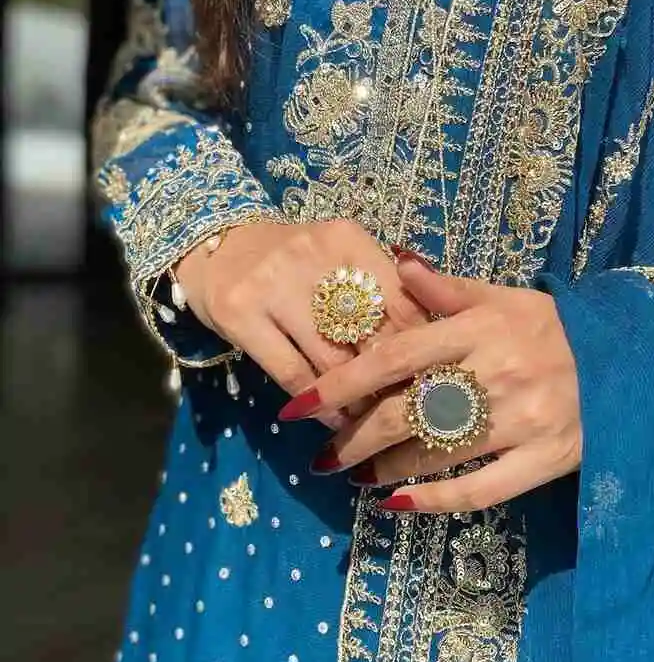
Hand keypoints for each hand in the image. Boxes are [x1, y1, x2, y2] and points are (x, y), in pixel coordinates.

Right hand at [174, 221, 426, 410]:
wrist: (216, 245)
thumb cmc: (292, 261)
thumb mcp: (338, 259)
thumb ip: (380, 288)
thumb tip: (429, 343)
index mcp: (347, 240)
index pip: (401, 301)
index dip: (419, 347)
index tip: (431, 378)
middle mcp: (312, 256)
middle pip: (370, 333)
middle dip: (393, 378)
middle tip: (409, 409)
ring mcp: (273, 285)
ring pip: (334, 360)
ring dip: (360, 400)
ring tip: (375, 421)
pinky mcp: (241, 315)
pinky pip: (293, 373)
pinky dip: (320, 406)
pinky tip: (335, 420)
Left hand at [279, 251, 582, 512]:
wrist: (630, 360)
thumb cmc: (552, 327)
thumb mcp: (502, 297)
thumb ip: (444, 287)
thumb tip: (395, 258)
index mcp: (478, 329)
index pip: (394, 355)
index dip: (340, 382)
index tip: (296, 406)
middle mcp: (493, 374)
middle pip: (405, 413)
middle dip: (353, 439)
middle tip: (323, 456)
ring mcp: (519, 421)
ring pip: (434, 453)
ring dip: (385, 468)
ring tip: (358, 475)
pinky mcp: (543, 460)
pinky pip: (479, 489)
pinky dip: (434, 500)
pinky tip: (400, 504)